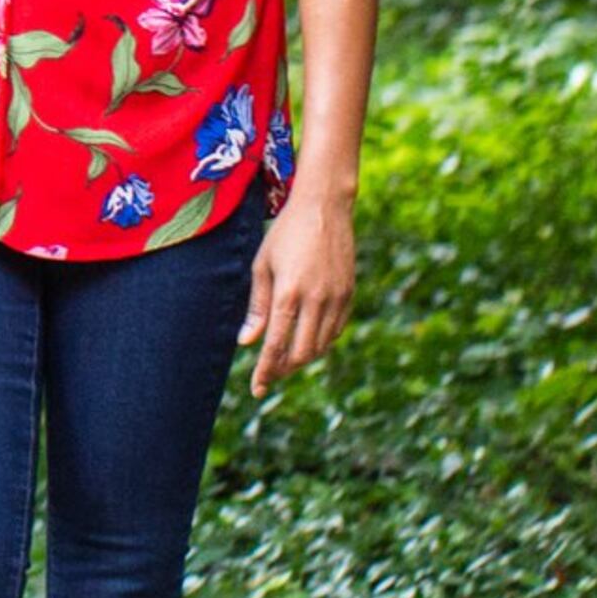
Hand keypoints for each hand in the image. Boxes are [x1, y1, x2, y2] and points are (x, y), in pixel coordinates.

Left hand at [240, 199, 355, 396]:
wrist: (324, 208)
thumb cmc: (285, 234)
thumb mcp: (262, 266)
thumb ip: (257, 307)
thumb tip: (246, 342)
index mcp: (289, 293)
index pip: (276, 345)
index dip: (266, 371)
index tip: (257, 389)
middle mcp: (316, 300)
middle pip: (302, 352)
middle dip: (284, 370)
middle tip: (268, 376)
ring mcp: (337, 297)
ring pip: (322, 345)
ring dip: (302, 358)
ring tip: (284, 361)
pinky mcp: (349, 293)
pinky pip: (336, 330)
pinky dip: (321, 342)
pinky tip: (306, 341)